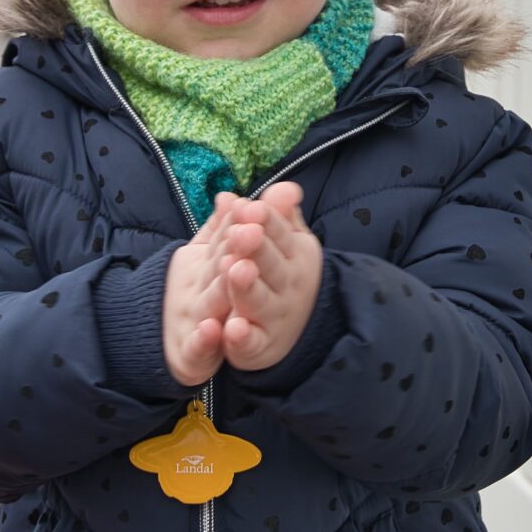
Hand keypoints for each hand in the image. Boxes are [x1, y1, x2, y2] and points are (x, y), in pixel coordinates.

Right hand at [162, 205, 237, 387]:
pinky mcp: (188, 353)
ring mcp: (191, 319)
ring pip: (210, 303)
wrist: (150, 337)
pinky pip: (196, 347)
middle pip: (218, 267)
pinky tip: (211, 332)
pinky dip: (202, 340)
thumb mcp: (203, 256)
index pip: (224, 240)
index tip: (253, 203)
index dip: (237, 222)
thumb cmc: (192, 291)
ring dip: (222, 289)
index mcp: (206, 263)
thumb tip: (232, 193)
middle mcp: (198, 287)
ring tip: (237, 271)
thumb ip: (219, 227)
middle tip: (251, 230)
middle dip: (234, 248)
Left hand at [218, 182, 323, 372]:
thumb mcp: (289, 242)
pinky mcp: (259, 345)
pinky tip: (231, 329)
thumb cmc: (284, 274)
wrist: (299, 329)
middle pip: (270, 265)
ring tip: (235, 270)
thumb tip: (284, 187)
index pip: (280, 234)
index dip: (266, 221)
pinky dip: (242, 338)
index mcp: (294, 255)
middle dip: (256, 249)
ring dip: (247, 287)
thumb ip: (281, 215)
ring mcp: (274, 315)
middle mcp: (287, 284)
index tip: (250, 207)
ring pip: (259, 301)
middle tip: (243, 233)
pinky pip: (251, 341)